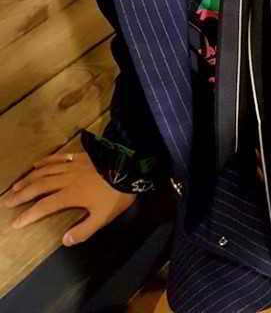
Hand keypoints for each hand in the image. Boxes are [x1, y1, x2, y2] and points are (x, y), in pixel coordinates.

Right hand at [4, 151, 136, 244]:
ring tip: (16, 185)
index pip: (44, 206)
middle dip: (22, 194)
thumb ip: (83, 230)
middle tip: (7, 201)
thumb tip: (64, 241)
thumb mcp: (103, 218)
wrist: (131, 167)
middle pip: (40, 186)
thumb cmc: (117, 194)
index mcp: (71, 195)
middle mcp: (68, 178)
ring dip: (29, 178)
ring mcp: (73, 165)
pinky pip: (59, 157)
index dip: (28, 215)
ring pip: (46, 171)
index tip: (15, 222)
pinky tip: (37, 163)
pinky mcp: (80, 156)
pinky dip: (46, 161)